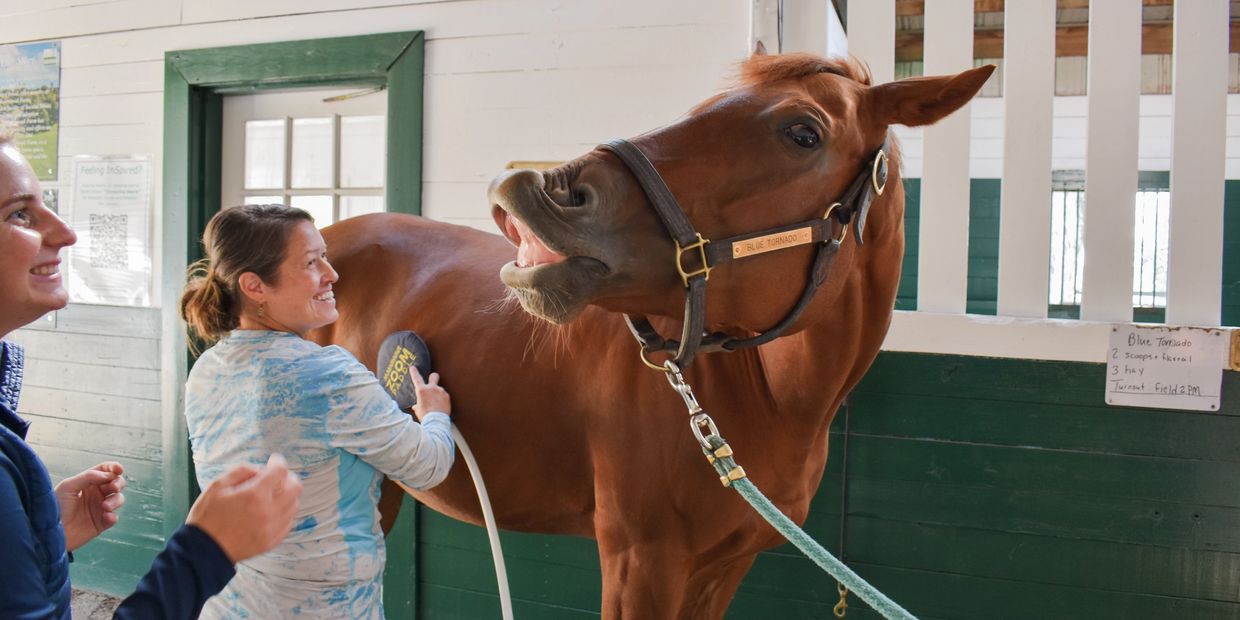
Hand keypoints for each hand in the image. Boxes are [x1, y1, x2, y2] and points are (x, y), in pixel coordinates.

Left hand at [56, 462, 125, 551]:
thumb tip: (109, 475)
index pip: (105, 471)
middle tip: (113, 488)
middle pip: (116, 483)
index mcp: (87, 483)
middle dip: (118, 483)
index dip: (114, 467)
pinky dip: (113, 516)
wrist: (49, 532)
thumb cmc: (55, 507)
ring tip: (104, 507)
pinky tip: (105, 517)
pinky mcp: (101, 523)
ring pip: (118, 499)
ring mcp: (99, 508)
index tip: (118, 470)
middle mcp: (95, 494)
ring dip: (116, 500)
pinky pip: (114, 517)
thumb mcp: (68, 487)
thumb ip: (89, 477)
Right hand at [187, 453, 301, 563]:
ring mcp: (272, 529)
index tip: (274, 461)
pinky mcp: (272, 542)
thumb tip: (260, 470)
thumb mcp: (217, 486)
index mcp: (254, 496)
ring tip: (273, 494)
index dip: (278, 462)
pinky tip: (271, 511)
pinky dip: (284, 513)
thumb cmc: (207, 517)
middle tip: (278, 477)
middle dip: (289, 478)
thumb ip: (241, 471)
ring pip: (293, 506)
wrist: (202, 551)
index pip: (279, 472)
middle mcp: (268, 512)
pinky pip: (288, 522)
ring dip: (287, 496)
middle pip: (295, 488)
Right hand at [410, 369, 450, 420]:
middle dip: (433, 377)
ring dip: (438, 395)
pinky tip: (441, 407)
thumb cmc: (425, 416)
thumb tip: (416, 406)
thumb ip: (417, 406)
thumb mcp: (418, 410)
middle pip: (434, 376)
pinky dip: (442, 400)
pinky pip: (444, 396)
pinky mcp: (447, 396)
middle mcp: (431, 388)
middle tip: (433, 379)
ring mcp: (441, 391)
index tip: (413, 367)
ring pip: (439, 390)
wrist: (436, 421)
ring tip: (436, 405)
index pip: (417, 378)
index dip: (414, 372)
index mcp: (421, 391)